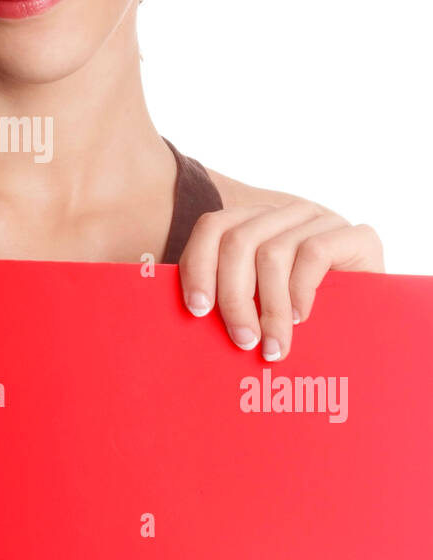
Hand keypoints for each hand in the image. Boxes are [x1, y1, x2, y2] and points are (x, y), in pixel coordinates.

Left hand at [177, 200, 384, 360]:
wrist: (374, 319)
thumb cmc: (308, 317)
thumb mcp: (262, 304)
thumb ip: (231, 300)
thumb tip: (186, 323)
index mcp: (255, 221)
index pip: (212, 228)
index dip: (197, 266)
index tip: (197, 311)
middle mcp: (285, 213)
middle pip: (238, 242)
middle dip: (233, 297)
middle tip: (241, 340)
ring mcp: (320, 220)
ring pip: (272, 253)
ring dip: (268, 308)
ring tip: (271, 346)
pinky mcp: (355, 235)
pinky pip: (313, 254)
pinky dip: (300, 291)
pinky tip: (300, 320)